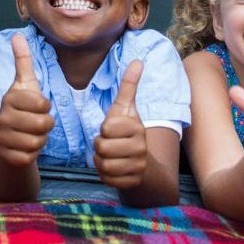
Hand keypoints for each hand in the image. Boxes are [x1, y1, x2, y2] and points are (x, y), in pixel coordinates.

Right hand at [0, 34, 53, 166]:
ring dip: (40, 139)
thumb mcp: (25, 84)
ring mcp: (3, 137)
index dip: (45, 107)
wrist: (6, 140)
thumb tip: (18, 35)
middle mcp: (3, 117)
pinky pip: (31, 156)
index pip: (43, 104)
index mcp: (9, 98)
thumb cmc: (21, 109)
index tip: (37, 106)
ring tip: (31, 134)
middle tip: (36, 123)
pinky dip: (33, 153)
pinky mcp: (7, 155)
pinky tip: (25, 147)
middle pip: (43, 124)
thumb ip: (23, 61)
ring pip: (38, 141)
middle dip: (46, 125)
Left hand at [94, 59, 146, 189]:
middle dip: (100, 147)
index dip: (103, 130)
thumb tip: (138, 61)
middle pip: (102, 147)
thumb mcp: (126, 109)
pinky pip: (107, 179)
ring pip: (103, 164)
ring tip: (110, 156)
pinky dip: (105, 175)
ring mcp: (138, 166)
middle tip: (109, 145)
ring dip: (101, 161)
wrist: (143, 164)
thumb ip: (129, 86)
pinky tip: (113, 169)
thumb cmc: (128, 132)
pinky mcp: (132, 182)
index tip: (112, 131)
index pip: (106, 129)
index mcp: (137, 127)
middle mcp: (141, 147)